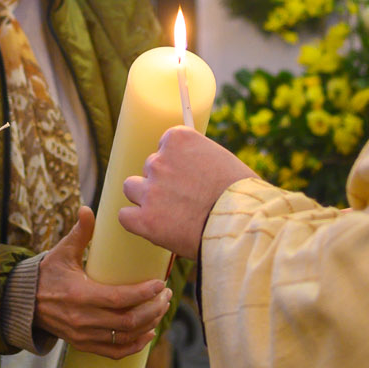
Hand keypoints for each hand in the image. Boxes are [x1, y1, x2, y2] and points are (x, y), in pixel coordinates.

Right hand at [34, 206, 170, 358]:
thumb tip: (88, 209)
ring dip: (149, 324)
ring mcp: (84, 335)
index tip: (160, 283)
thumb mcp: (62, 252)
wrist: (25, 303)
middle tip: (166, 295)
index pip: (119, 299)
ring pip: (126, 337)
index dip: (144, 293)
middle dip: (153, 308)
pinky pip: (115, 352)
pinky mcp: (84, 345)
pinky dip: (135, 346)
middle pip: (129, 321)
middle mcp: (83, 319)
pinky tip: (148, 333)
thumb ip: (79, 232)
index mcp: (79, 295)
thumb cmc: (47, 274)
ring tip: (161, 308)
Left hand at [120, 127, 256, 259]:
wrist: (242, 224)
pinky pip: (125, 216)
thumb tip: (190, 167)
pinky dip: (138, 223)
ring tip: (169, 213)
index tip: (189, 176)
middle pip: (151, 167)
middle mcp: (160, 160)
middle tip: (186, 200)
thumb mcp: (223, 162)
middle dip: (164, 182)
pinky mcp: (145, 219)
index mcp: (179, 139)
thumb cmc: (243, 195)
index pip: (165, 146)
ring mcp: (150, 190)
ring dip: (145, 198)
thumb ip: (199, 159)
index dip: (177, 164)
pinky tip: (155, 228)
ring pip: (132, 188)